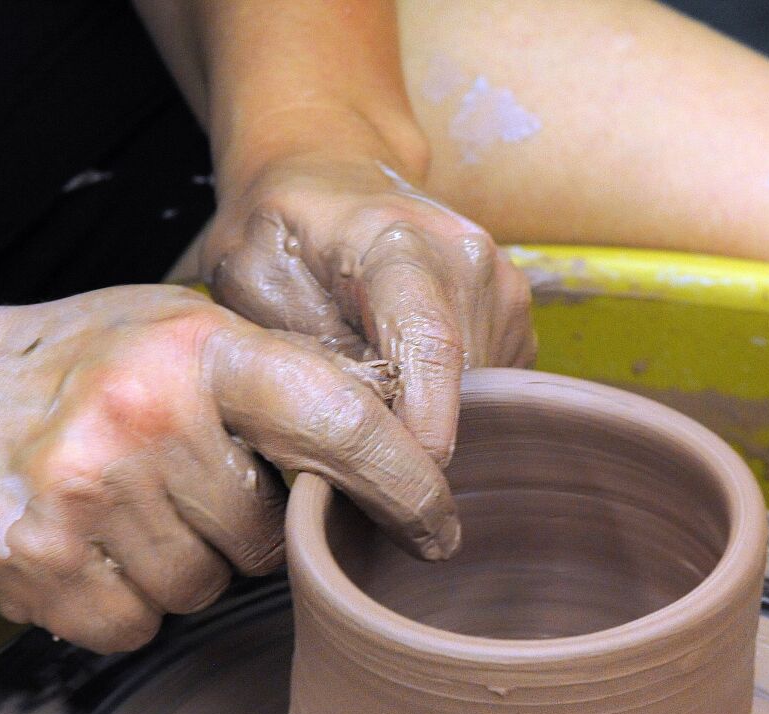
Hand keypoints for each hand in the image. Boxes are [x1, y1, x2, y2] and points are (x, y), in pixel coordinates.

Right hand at [0, 286, 457, 651]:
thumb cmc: (79, 364)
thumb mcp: (181, 332)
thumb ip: (278, 379)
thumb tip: (404, 443)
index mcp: (197, 346)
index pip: (341, 420)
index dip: (405, 483)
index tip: (441, 528)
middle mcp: (143, 413)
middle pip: (269, 534)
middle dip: (241, 524)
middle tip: (181, 480)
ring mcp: (85, 492)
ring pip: (207, 587)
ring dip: (183, 563)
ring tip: (125, 504)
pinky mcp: (37, 565)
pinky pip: (140, 625)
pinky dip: (125, 602)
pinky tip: (89, 546)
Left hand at [203, 154, 535, 462]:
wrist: (327, 176)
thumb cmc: (281, 231)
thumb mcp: (251, 283)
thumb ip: (302, 355)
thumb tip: (351, 436)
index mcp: (399, 240)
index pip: (432, 346)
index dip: (424, 426)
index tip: (404, 483)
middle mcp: (470, 258)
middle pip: (461, 388)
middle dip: (413, 436)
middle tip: (352, 452)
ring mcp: (504, 286)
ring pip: (482, 399)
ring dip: (429, 421)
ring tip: (372, 402)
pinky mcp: (517, 318)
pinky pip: (492, 392)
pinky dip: (449, 407)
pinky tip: (402, 385)